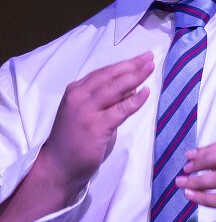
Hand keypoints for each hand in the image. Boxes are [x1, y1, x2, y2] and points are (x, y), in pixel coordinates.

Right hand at [0, 53, 152, 221]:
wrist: (58, 165)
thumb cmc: (75, 139)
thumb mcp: (88, 112)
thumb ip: (106, 99)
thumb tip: (131, 86)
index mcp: (75, 91)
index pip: (103, 72)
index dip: (123, 64)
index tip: (141, 57)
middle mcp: (78, 97)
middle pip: (110, 76)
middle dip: (132, 65)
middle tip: (149, 57)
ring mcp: (86, 111)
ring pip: (114, 89)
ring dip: (135, 76)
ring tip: (151, 68)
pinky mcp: (96, 126)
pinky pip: (120, 109)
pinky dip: (135, 100)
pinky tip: (146, 92)